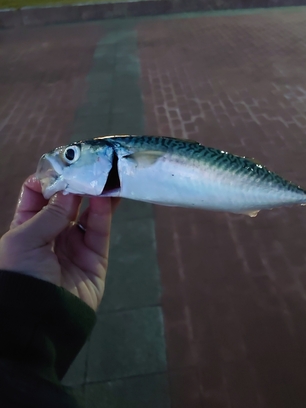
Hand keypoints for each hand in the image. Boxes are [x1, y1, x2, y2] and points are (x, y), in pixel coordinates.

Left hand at [0, 175, 118, 310]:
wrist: (38, 321)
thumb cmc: (20, 275)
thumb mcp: (25, 239)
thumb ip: (52, 212)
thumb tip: (72, 188)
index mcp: (26, 228)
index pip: (37, 195)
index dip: (48, 178)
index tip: (62, 163)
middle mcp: (50, 234)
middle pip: (66, 201)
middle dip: (76, 183)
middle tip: (90, 165)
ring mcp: (73, 245)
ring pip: (87, 213)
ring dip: (95, 195)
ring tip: (105, 176)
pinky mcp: (95, 258)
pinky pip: (100, 230)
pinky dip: (104, 213)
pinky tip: (106, 197)